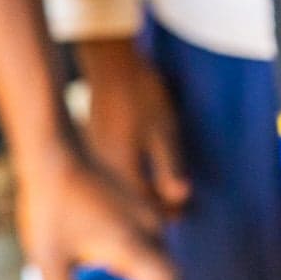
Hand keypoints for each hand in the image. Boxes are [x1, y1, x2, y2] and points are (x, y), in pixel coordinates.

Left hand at [15, 147, 174, 279]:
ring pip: (157, 251)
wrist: (55, 155)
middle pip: (167, 269)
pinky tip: (106, 260)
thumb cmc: (51, 207)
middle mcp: (147, 228)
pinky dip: (138, 255)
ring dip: (145, 273)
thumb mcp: (47, 260)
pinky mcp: (136, 203)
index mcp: (131, 245)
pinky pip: (148, 236)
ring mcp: (144, 212)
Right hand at [76, 39, 191, 220]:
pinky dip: (131, 180)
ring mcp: (96, 155)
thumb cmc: (140, 94)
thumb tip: (180, 197)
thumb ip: (170, 165)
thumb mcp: (163, 129)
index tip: (184, 216)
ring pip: (120, 188)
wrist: (112, 64)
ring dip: (142, 195)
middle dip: (153, 208)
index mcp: (120, 167)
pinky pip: (114, 173)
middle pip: (128, 200)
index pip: (142, 203)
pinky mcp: (96, 144)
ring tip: (162, 199)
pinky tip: (142, 177)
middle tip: (177, 214)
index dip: (165, 212)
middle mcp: (103, 167)